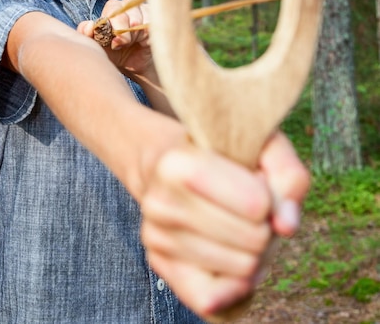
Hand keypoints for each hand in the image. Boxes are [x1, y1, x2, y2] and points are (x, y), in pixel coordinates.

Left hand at [78, 0, 153, 77]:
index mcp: (112, 9)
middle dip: (124, 31)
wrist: (136, 66)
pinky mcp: (157, 17)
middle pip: (128, 10)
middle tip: (123, 45)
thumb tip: (89, 25)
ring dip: (136, 34)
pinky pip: (152, 24)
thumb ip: (87, 34)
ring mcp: (144, 9)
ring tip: (134, 43)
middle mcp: (128, 5)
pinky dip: (147, 36)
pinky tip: (144, 43)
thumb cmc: (115, 53)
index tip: (113, 43)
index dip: (114, 25)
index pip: (112, 8)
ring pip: (140, 18)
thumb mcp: (98, 46)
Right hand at [140, 132, 308, 318]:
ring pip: (242, 270)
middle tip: (254, 210)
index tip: (256, 181)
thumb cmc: (223, 153)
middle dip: (266, 228)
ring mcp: (156, 237)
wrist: (171, 164)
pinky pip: (213, 300)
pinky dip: (236, 285)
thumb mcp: (261, 144)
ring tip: (242, 227)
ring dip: (256, 254)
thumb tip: (286, 226)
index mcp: (177, 163)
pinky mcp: (160, 266)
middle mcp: (160, 202)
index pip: (256, 204)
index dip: (271, 198)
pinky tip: (234, 257)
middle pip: (253, 241)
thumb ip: (286, 173)